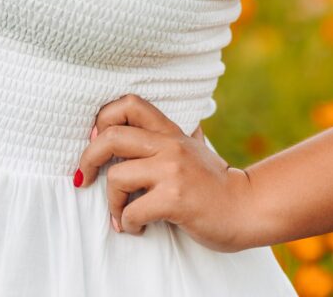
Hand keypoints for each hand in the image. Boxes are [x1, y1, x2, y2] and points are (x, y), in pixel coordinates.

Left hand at [76, 94, 254, 252]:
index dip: (103, 119)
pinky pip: (133, 210)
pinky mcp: (176, 199)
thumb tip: (140, 124)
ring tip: (120, 214)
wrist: (248, 208)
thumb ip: (170, 135)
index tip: (95, 141)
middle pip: (110, 136)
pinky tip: (136, 228)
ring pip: (117, 176)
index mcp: (170, 130)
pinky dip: (127, 223)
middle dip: (89, 158)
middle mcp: (169, 145)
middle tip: (84, 177)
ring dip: (111, 201)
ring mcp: (173, 171)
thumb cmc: (215, 183)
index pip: (128, 103)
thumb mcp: (193, 147)